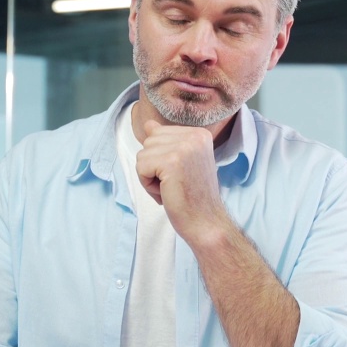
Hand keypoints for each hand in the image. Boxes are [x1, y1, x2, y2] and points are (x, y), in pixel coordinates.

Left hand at [136, 119, 227, 242]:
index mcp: (199, 134)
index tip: (181, 174)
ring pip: (142, 155)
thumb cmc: (193, 196)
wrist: (206, 222)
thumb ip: (167, 142)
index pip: (159, 133)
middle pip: (149, 142)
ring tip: (171, 188)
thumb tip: (148, 124)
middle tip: (175, 183)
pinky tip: (166, 192)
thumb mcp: (182, 162)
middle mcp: (194, 136)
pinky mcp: (171, 162)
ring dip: (150, 176)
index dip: (162, 158)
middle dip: (154, 166)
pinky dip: (147, 184)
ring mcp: (183, 147)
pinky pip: (141, 167)